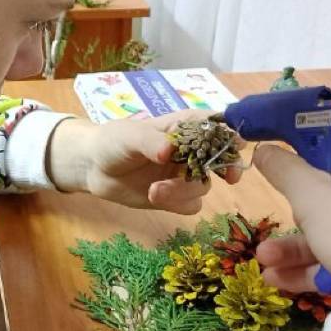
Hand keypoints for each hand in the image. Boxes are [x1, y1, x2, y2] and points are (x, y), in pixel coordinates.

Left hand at [46, 112, 242, 214]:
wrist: (93, 167)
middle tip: (228, 178)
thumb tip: (169, 151)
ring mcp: (183, 175)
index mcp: (184, 127)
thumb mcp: (130, 135)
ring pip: (204, 186)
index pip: (216, 126)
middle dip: (226, 168)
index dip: (231, 134)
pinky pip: (191, 205)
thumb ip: (151, 141)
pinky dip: (178, 203)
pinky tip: (155, 196)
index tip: (236, 144)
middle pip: (221, 159)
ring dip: (184, 190)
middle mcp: (190, 152)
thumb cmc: (113, 141)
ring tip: (155, 190)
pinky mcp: (174, 197)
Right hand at [252, 143, 330, 330]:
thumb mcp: (309, 195)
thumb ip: (283, 170)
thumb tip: (262, 148)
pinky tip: (284, 283)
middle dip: (295, 221)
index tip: (285, 178)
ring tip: (265, 266)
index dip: (308, 164)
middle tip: (280, 228)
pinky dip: (322, 268)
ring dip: (297, 250)